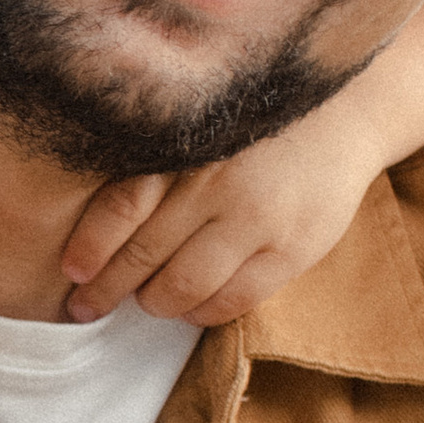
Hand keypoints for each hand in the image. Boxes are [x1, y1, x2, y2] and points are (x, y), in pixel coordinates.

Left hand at [63, 0, 423, 326]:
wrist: (350, 109)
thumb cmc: (256, 120)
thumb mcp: (203, 121)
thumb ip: (157, 158)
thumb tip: (95, 218)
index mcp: (185, 144)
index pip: (121, 207)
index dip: (90, 247)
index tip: (73, 271)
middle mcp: (216, 181)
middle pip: (145, 254)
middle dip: (107, 289)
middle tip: (86, 307)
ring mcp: (258, 217)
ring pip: (185, 286)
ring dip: (156, 303)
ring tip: (148, 301)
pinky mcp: (294, 247)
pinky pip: (234, 300)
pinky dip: (203, 313)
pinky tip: (192, 308)